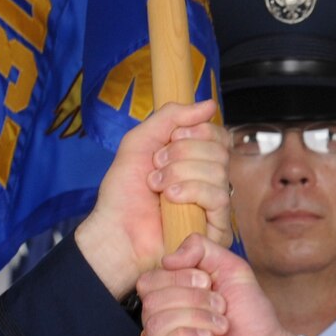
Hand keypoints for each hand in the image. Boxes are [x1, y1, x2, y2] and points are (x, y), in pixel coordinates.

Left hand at [73, 100, 229, 297]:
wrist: (115, 231)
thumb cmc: (123, 193)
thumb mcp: (140, 142)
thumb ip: (171, 117)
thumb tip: (209, 104)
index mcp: (196, 160)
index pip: (219, 135)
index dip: (198, 131)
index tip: (171, 139)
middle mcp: (209, 181)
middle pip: (220, 150)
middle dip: (182, 153)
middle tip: (156, 167)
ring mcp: (214, 205)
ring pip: (218, 171)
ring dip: (179, 173)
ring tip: (157, 187)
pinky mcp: (217, 228)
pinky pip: (219, 197)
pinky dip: (191, 192)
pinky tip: (170, 200)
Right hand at [139, 236, 306, 335]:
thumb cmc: (250, 316)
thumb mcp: (230, 268)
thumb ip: (201, 248)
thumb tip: (168, 258)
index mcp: (169, 302)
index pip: (148, 282)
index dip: (178, 278)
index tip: (208, 284)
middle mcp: (160, 327)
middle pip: (150, 302)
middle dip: (192, 299)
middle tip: (220, 307)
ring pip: (155, 325)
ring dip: (196, 318)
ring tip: (220, 326)